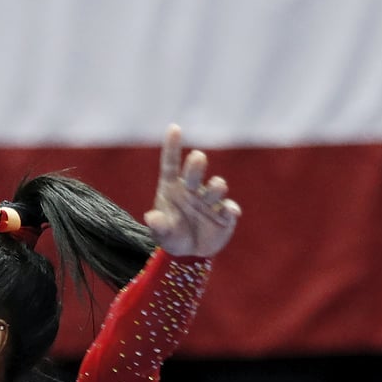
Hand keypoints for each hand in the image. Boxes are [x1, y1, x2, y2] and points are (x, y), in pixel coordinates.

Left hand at [143, 125, 241, 257]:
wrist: (191, 253)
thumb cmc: (172, 236)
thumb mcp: (162, 235)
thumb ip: (158, 226)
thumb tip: (151, 218)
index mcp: (172, 188)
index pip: (171, 164)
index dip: (172, 147)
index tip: (174, 128)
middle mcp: (192, 189)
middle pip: (195, 171)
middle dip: (197, 164)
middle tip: (197, 157)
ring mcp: (210, 201)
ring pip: (217, 187)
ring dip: (216, 187)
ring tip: (214, 190)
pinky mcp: (225, 215)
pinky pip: (229, 209)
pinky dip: (230, 209)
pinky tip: (230, 211)